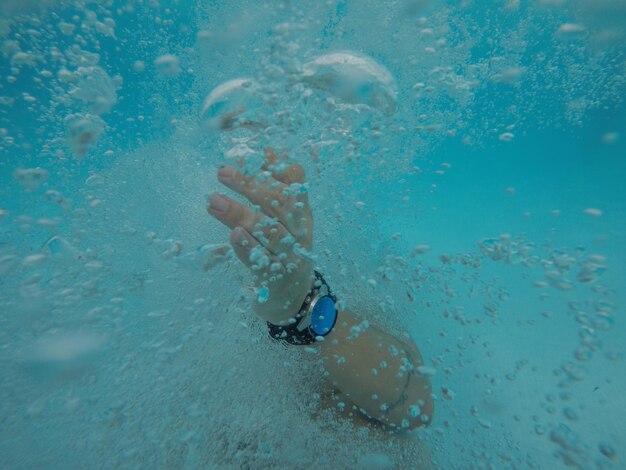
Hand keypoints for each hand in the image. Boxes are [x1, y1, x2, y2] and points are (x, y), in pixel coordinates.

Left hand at [207, 149, 314, 323]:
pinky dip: (248, 247)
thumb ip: (279, 188)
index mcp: (303, 217)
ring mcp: (289, 258)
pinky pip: (262, 262)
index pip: (294, 188)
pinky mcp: (276, 279)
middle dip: (251, 186)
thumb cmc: (285, 251)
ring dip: (240, 214)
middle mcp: (299, 235)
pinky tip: (234, 235)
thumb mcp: (288, 220)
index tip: (259, 153)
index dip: (277, 170)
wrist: (293, 298)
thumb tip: (268, 151)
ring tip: (213, 201)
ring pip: (269, 232)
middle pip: (278, 206)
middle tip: (222, 172)